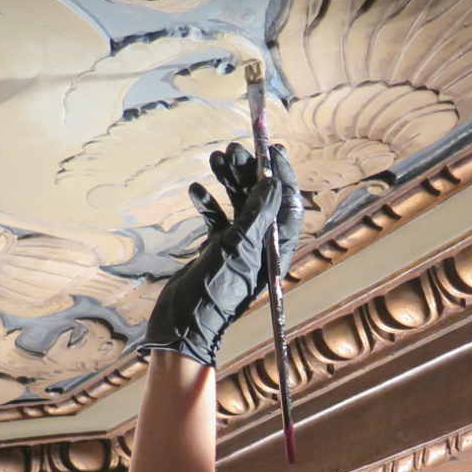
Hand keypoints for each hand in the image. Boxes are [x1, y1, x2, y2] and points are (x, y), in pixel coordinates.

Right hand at [139, 143, 303, 367]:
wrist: (183, 323)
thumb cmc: (214, 291)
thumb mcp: (239, 247)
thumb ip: (257, 214)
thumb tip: (274, 182)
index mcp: (275, 248)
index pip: (287, 204)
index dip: (283, 175)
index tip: (272, 149)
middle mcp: (260, 245)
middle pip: (261, 199)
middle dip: (249, 172)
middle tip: (234, 149)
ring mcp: (237, 246)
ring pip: (238, 204)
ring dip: (227, 180)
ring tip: (215, 158)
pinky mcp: (215, 249)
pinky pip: (217, 218)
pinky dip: (208, 203)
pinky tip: (196, 190)